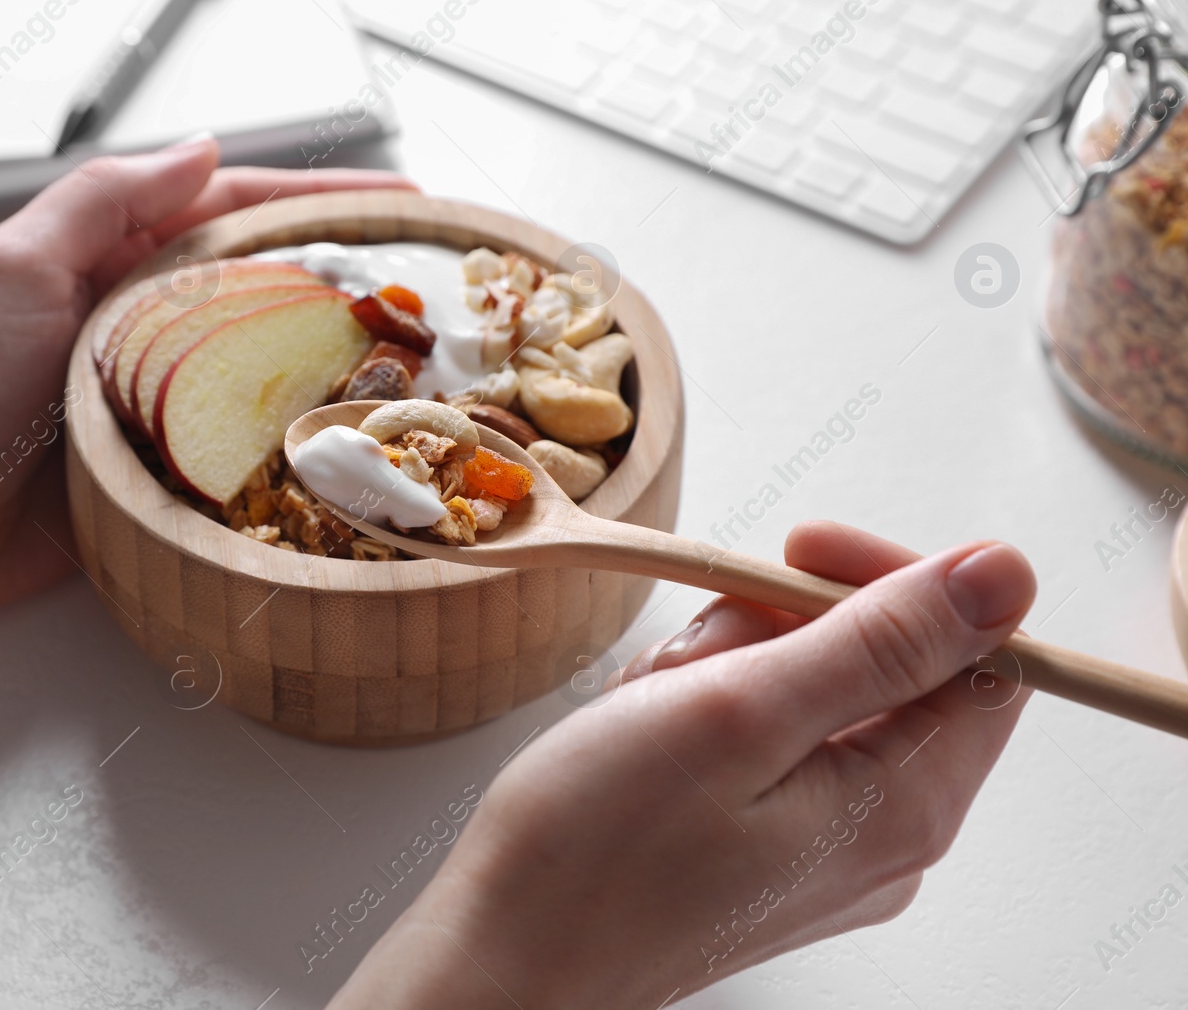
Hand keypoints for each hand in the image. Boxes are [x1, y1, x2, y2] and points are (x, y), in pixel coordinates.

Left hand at [0, 137, 416, 620]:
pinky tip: (336, 451)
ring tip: (406, 368)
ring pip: (255, 372)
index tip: (394, 202)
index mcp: (107, 264)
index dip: (315, 200)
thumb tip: (199, 150)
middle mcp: (136, 328)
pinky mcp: (150, 472)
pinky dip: (283, 449)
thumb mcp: (17, 265)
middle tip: (419, 287)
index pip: (229, 211)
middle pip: (258, 288)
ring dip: (325, 367)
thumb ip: (104, 201)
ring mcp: (147, 401)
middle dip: (339, 279)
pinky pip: (232, 454)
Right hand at [330, 521, 1035, 1007]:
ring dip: (724, 666)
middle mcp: (884, 833)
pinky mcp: (765, 843)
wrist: (502, 953)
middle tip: (691, 666)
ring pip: (807, 687)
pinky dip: (702, 707)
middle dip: (775, 633)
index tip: (798, 550)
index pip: (977, 649)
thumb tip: (1000, 574)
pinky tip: (643, 732)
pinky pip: (763, 733)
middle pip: (880, 664)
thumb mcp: (740, 711)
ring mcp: (823, 844)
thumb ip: (881, 640)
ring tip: (649, 710)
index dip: (891, 581)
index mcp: (905, 805)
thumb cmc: (597, 849)